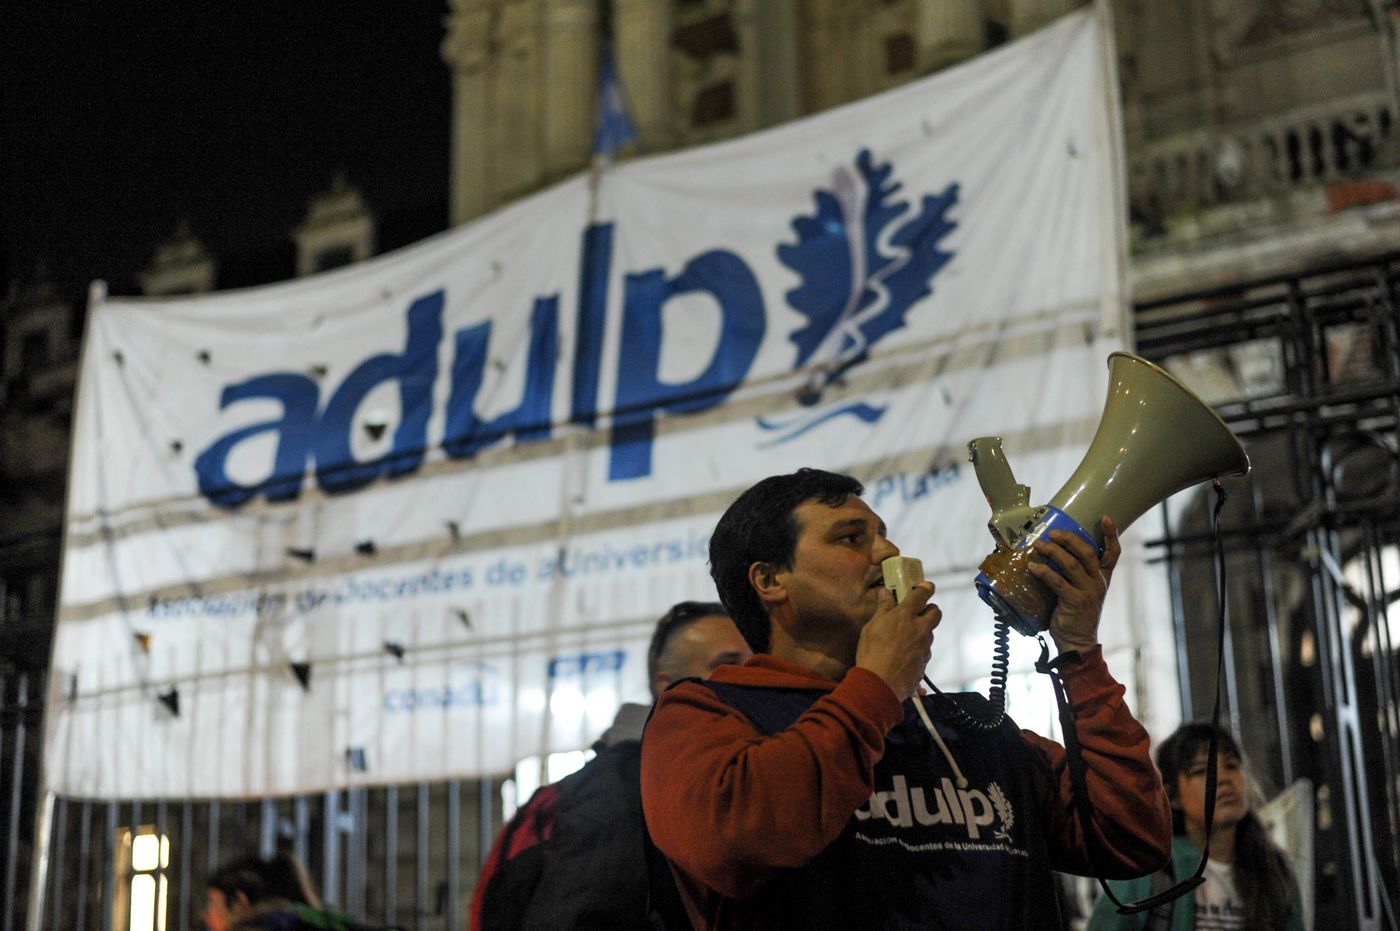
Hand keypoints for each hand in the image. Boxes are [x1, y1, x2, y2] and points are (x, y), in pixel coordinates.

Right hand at [855, 581, 940, 701]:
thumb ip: (883, 608)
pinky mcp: (924, 661)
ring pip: (929, 632)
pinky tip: (903, 653)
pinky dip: (918, 648)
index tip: (926, 585)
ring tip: (904, 636)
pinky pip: (924, 649)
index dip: (925, 587)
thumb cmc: (872, 653)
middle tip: (917, 612)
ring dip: (921, 630)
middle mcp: (919, 629)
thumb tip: (886, 593)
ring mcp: (924, 646)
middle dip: (929, 609)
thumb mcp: (872, 626)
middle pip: (935, 612)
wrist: (880, 684)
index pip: (921, 594)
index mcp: (905, 615)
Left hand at [1028, 516, 1118, 654]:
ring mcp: (1088, 592)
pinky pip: (1057, 581)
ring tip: (1038, 545)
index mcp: (1103, 578)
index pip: (1113, 554)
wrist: (1078, 642)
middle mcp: (1098, 583)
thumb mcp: (1081, 592)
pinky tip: (1032, 567)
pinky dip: (1043, 572)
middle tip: (1053, 533)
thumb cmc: (1075, 614)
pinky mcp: (1074, 602)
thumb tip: (1050, 554)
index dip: (1111, 535)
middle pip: (1088, 553)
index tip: (1105, 517)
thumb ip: (1073, 575)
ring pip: (1072, 564)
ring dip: (1053, 552)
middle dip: (1070, 540)